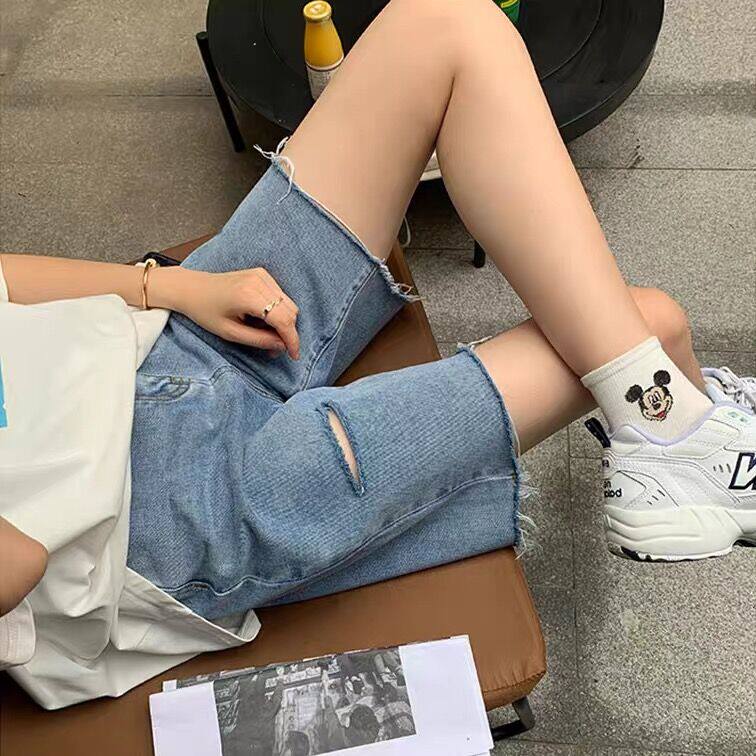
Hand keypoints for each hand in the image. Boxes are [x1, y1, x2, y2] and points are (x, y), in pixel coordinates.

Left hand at [150, 266, 299, 358]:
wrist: (191, 288)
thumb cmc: (205, 311)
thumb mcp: (230, 332)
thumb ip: (258, 340)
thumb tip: (281, 346)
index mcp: (248, 296)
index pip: (283, 320)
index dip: (292, 340)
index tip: (294, 355)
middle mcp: (258, 281)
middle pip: (290, 311)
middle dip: (287, 333)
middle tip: (273, 349)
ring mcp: (261, 275)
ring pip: (288, 304)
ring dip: (283, 323)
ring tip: (265, 335)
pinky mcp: (262, 274)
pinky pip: (281, 296)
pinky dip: (277, 311)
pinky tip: (262, 319)